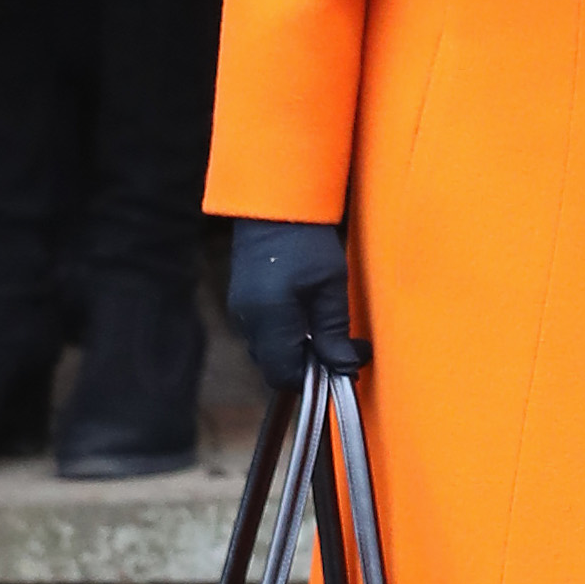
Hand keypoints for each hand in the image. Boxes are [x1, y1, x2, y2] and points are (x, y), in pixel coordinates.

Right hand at [225, 215, 362, 392]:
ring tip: (322, 328)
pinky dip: (283, 337)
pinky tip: (304, 316)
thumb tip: (344, 367)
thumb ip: (334, 331)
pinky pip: (261, 335)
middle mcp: (248, 321)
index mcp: (270, 318)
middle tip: (337, 347)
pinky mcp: (241, 302)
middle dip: (306, 366)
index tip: (341, 365)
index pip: (285, 374)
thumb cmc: (306, 240)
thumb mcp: (330, 285)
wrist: (274, 204)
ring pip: (267, 353)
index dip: (314, 379)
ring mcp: (240, 312)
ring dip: (294, 351)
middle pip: (275, 367)